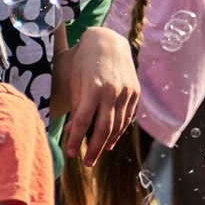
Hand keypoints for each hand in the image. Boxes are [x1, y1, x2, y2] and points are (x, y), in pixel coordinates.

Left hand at [56, 26, 139, 161]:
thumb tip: (73, 129)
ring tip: (96, 153)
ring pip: (118, 125)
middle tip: (86, 163)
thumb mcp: (75, 81)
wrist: (108, 41)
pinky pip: (127, 117)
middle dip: (93, 148)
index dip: (76, 140)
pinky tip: (110, 140)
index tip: (70, 153)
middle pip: (104, 128)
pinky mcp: (135, 92)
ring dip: (107, 142)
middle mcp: (112, 92)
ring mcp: (126, 93)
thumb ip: (76, 105)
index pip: (84, 121)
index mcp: (93, 89)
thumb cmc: (85, 61)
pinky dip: (119, 130)